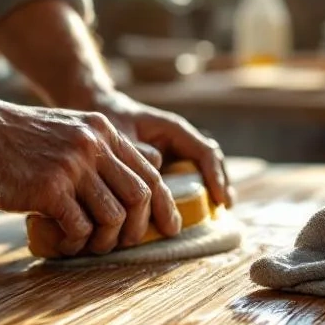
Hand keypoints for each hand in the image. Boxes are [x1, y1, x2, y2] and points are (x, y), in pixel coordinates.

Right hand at [0, 95, 179, 255]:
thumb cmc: (12, 139)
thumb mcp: (66, 129)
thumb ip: (101, 151)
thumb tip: (145, 177)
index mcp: (102, 131)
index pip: (150, 173)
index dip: (164, 205)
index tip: (169, 228)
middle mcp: (93, 145)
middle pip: (140, 197)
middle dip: (138, 229)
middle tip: (124, 245)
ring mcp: (72, 166)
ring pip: (113, 217)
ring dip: (103, 241)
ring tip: (85, 245)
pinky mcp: (48, 189)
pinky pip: (79, 228)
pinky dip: (75, 244)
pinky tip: (61, 243)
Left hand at [91, 92, 232, 207]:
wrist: (101, 113)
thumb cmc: (111, 122)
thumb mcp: (120, 132)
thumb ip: (137, 148)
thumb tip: (158, 164)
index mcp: (174, 130)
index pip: (205, 152)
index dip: (214, 176)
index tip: (219, 198)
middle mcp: (181, 141)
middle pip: (210, 161)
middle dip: (220, 183)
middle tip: (224, 206)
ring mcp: (177, 152)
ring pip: (204, 170)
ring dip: (212, 189)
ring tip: (219, 211)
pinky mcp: (170, 164)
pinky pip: (189, 177)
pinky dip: (195, 193)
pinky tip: (196, 212)